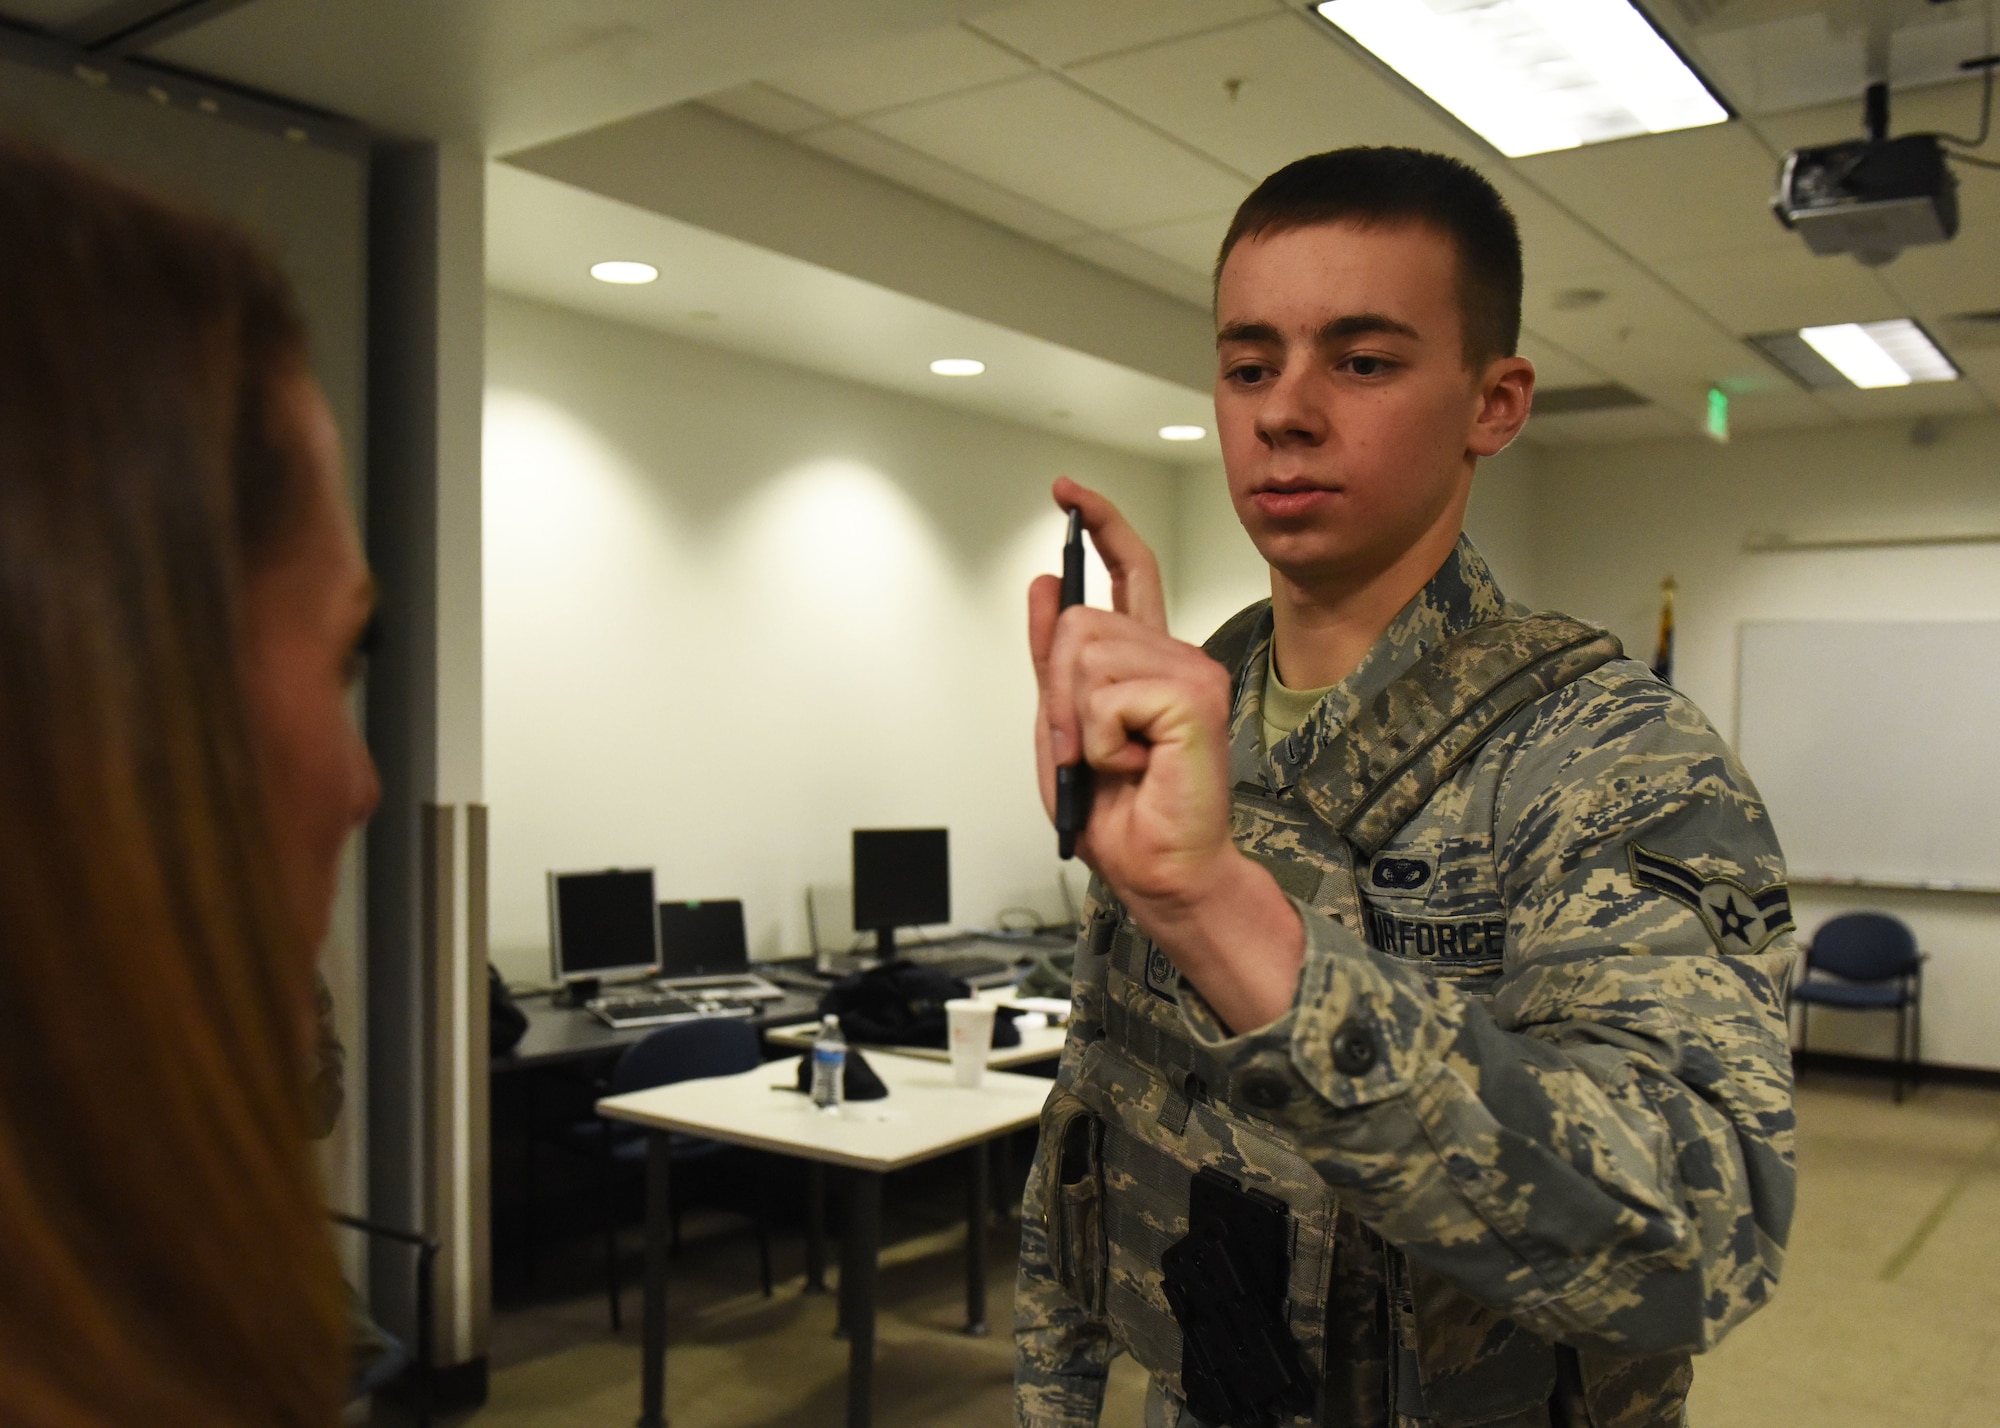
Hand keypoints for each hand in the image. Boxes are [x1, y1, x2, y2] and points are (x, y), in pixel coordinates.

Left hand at [1029, 478, 1302, 1030]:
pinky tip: (1135, 764)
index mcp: (1149, 661)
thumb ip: (1053, 663)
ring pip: (1086, 654)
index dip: (1100, 526)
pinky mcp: (1193, 696)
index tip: (1068, 491)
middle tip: (1084, 749)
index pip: (1131, 572)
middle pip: (1080, 621)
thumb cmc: (1118, 814)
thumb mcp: (1062, 729)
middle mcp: (1176, 655)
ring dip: (1078, 721)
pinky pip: (1107, 695)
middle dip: (1058, 691)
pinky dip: (1100, 741)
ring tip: (1113, 760)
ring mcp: (1190, 671)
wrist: (1157, 871)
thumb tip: (1045, 585)